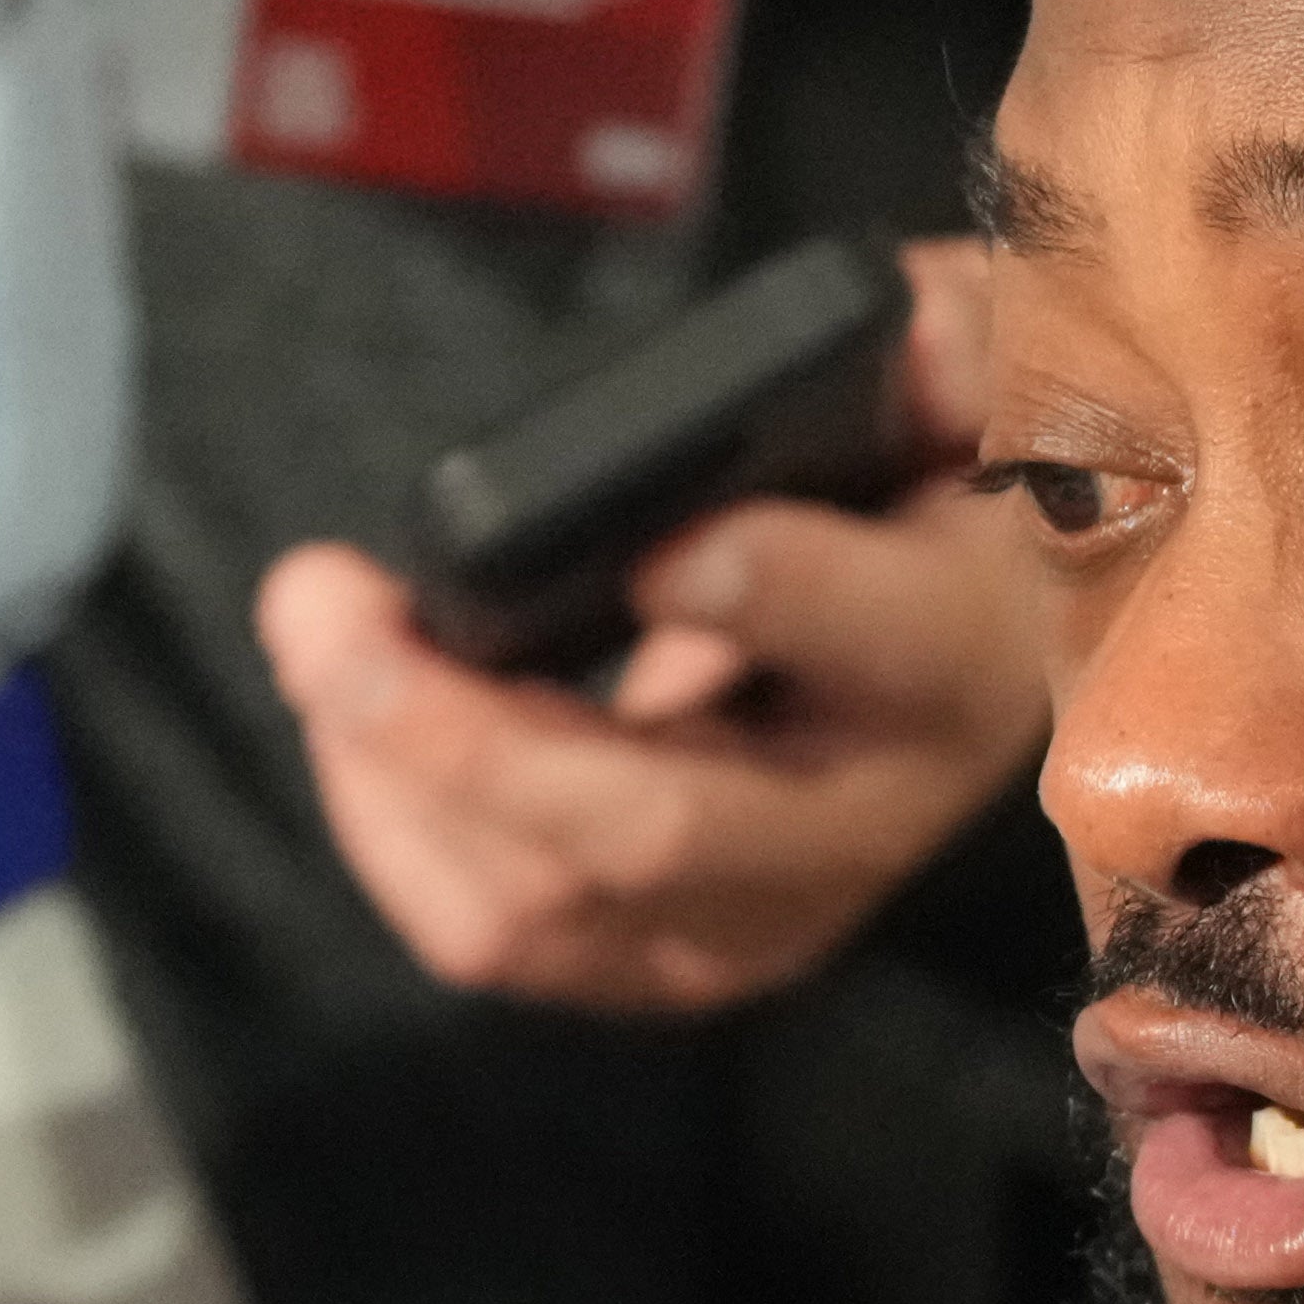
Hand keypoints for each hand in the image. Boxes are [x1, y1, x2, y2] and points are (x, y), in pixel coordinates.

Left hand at [257, 253, 1053, 1014]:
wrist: (966, 637)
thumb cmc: (941, 483)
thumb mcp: (983, 380)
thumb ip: (964, 350)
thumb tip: (897, 349)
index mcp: (962, 656)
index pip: (880, 638)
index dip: (768, 594)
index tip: (654, 547)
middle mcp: (869, 821)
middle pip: (651, 828)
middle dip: (453, 731)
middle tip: (321, 602)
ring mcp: (766, 913)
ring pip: (543, 911)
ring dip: (391, 782)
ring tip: (322, 634)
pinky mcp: (674, 953)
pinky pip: (501, 935)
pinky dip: (399, 831)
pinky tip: (354, 718)